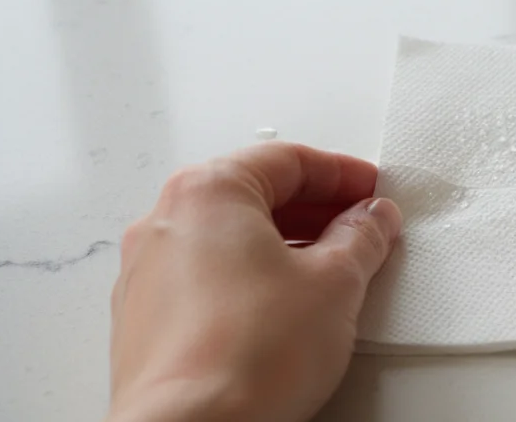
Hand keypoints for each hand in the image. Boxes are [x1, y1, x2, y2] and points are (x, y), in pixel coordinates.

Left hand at [107, 142, 402, 421]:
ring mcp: (147, 273)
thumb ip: (362, 238)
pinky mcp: (143, 320)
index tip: (372, 193)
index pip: (288, 160)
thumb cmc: (246, 356)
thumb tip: (370, 221)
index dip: (342, 174)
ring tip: (331, 274)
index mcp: (209, 191)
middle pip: (254, 194)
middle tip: (360, 230)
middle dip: (315, 209)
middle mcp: (166, 221)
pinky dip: (249, 278)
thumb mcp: (336, 283)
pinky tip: (285, 309)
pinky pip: (205, 277)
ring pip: (227, 237)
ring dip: (283, 245)